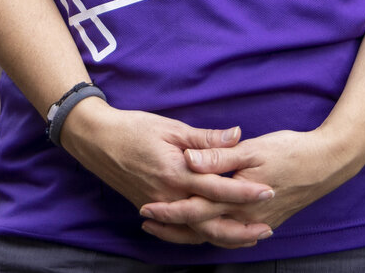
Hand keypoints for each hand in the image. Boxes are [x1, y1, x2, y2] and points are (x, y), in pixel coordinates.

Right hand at [60, 100, 276, 246]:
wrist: (96, 140)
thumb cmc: (133, 128)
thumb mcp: (171, 128)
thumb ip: (205, 138)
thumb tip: (236, 135)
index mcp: (176, 173)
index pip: (218, 188)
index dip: (244, 191)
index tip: (268, 190)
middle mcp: (169, 197)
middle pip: (210, 221)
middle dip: (240, 227)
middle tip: (266, 227)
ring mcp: (159, 207)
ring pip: (195, 231)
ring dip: (223, 236)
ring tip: (248, 236)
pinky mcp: (151, 209)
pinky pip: (178, 230)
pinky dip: (198, 236)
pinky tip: (213, 235)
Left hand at [138, 128, 357, 245]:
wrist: (327, 164)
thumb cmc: (290, 151)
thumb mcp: (253, 149)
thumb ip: (219, 156)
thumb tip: (190, 160)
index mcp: (236, 198)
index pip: (195, 209)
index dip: (169, 211)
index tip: (146, 210)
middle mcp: (243, 216)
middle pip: (201, 228)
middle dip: (173, 227)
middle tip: (147, 222)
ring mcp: (255, 222)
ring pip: (216, 236)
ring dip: (190, 234)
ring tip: (167, 230)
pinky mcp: (265, 220)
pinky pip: (233, 236)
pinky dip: (214, 236)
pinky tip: (206, 231)